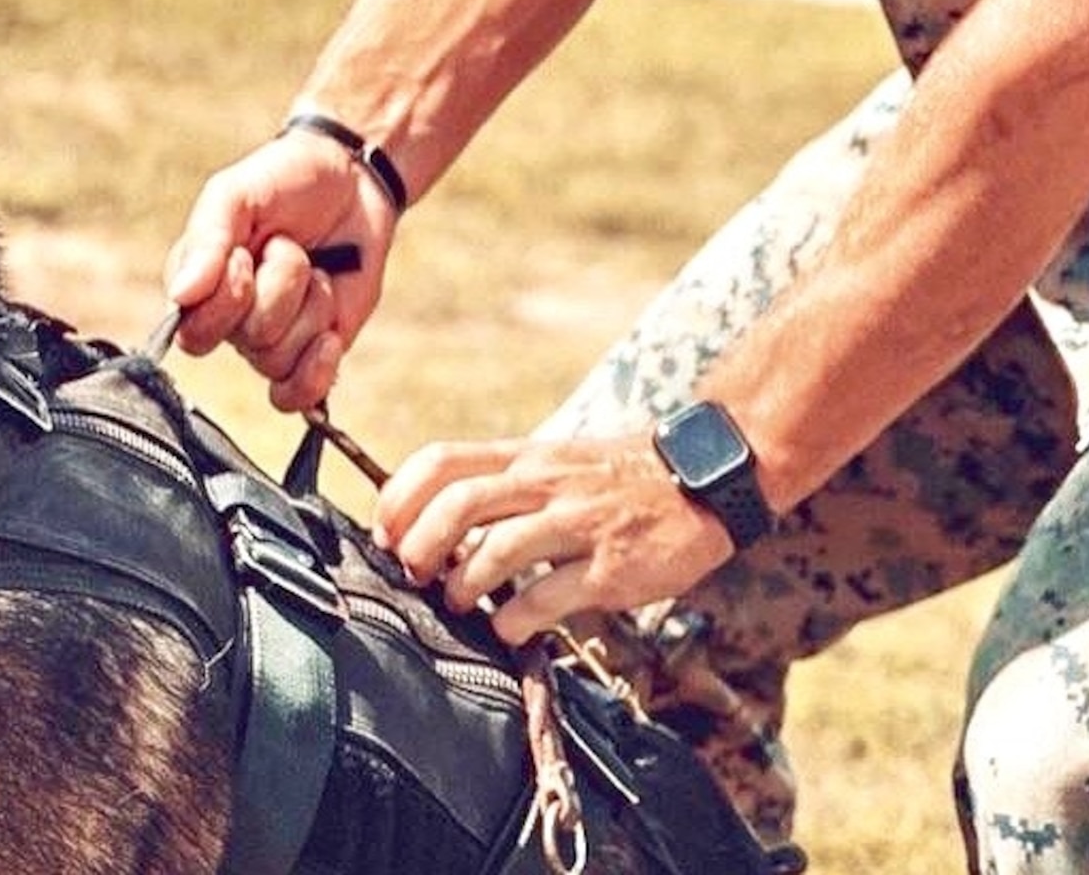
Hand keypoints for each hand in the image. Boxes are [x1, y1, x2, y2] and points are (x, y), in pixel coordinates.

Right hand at [162, 128, 395, 410]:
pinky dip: (316, 371)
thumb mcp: (234, 194)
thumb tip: (180, 297)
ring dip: (310, 305)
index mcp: (197, 286)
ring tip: (316, 268)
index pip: (192, 330)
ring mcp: (271, 340)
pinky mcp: (311, 354)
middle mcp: (228, 321)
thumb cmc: (282, 181)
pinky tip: (329, 335)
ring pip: (279, 360)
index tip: (246, 252)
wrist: (351, 179)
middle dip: (280, 288)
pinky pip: (298, 398)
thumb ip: (205, 241)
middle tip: (288, 247)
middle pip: (247, 342)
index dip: (228, 295)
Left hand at [373, 432, 728, 646]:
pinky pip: (549, 596)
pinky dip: (516, 620)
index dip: (400, 496)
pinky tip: (508, 630)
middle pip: (459, 503)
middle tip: (412, 574)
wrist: (703, 480)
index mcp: (526, 458)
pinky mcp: (611, 567)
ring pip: (498, 549)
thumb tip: (437, 525)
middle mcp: (546, 483)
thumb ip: (503, 487)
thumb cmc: (617, 478)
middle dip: (420, 545)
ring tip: (458, 604)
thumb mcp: (555, 463)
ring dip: (464, 585)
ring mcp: (579, 523)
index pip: (443, 459)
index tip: (386, 532)